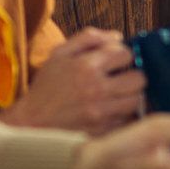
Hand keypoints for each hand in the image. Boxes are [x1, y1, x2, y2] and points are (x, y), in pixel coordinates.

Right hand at [0, 27, 144, 134]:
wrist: (31, 124)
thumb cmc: (45, 88)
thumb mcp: (59, 54)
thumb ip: (88, 38)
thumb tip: (117, 36)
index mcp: (86, 67)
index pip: (126, 53)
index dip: (124, 54)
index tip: (117, 61)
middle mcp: (97, 90)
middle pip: (139, 78)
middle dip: (133, 74)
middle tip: (123, 78)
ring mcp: (101, 113)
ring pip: (136, 100)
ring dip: (131, 95)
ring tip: (119, 94)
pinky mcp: (102, 132)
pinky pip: (127, 120)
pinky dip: (123, 115)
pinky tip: (111, 111)